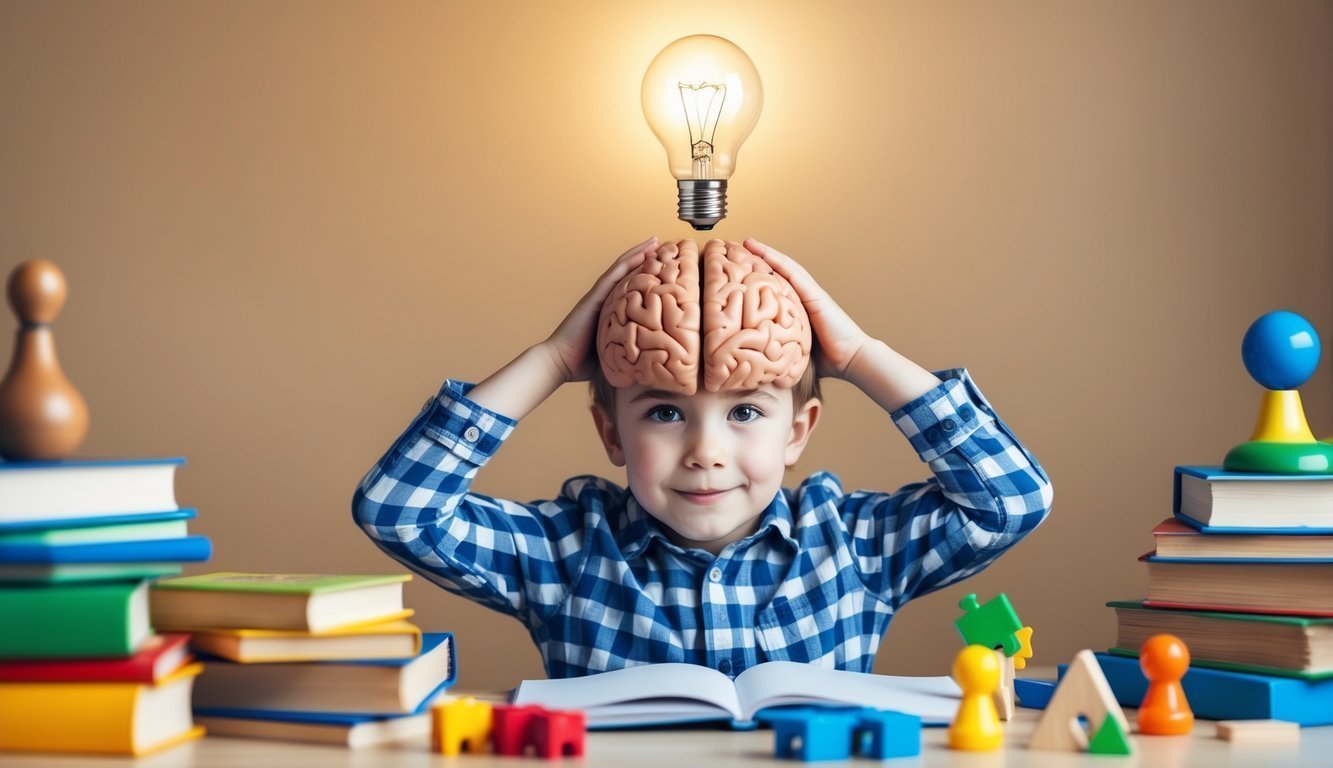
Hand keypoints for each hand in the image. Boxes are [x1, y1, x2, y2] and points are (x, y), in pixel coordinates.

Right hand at [542, 236, 657, 382]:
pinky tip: (641, 254)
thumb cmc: (583, 364)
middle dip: (644, 257)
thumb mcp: (615, 356)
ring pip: (621, 268)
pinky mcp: (594, 298)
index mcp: (608, 310)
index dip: (644, 273)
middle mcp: (603, 299)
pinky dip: (628, 263)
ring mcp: (598, 296)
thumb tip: (652, 364)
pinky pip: (613, 276)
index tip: (662, 265)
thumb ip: (630, 353)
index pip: (630, 286)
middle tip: (663, 244)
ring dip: (639, 253)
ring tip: (655, 241)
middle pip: (627, 271)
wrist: (559, 362)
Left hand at [744, 237, 871, 379]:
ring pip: (786, 267)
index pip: (778, 285)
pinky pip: (795, 275)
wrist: (852, 358)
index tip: (743, 266)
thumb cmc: (827, 360)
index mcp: (800, 307)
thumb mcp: (796, 352)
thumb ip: (780, 349)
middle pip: (780, 270)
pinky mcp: (816, 295)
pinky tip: (766, 254)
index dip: (762, 273)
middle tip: (742, 245)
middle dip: (761, 257)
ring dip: (767, 253)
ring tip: (749, 242)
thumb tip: (758, 362)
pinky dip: (779, 263)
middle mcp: (805, 296)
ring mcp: (811, 293)